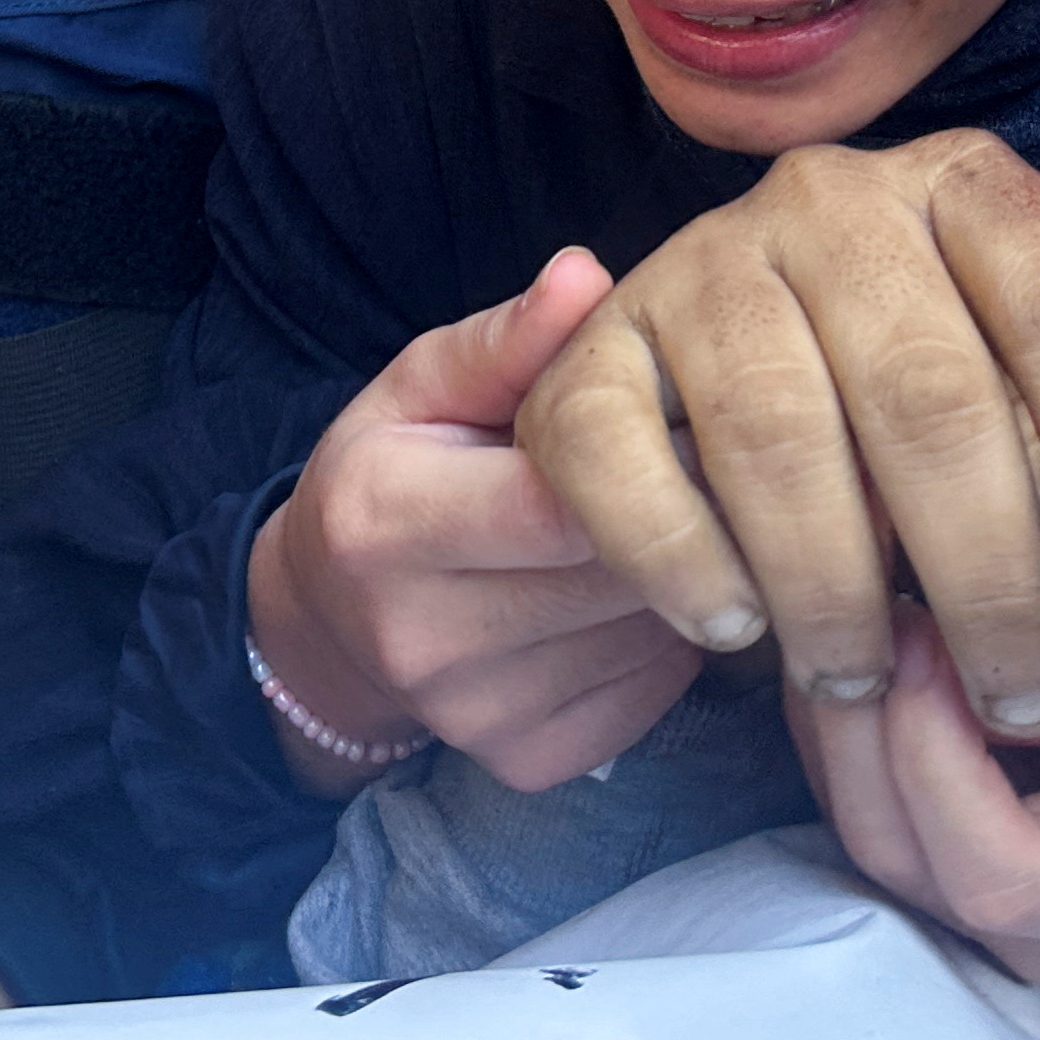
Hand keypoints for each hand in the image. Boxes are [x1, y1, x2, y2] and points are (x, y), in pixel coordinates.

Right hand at [248, 250, 701, 798]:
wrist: (327, 626)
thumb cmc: (389, 476)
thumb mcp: (419, 387)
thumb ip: (505, 337)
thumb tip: (589, 274)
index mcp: (385, 522)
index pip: (560, 500)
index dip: (653, 454)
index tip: (698, 414)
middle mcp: (423, 635)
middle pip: (620, 571)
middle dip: (687, 512)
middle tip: (711, 460)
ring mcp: (478, 715)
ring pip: (655, 633)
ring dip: (690, 575)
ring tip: (673, 523)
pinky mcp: (529, 764)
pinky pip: (656, 691)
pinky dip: (670, 637)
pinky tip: (641, 595)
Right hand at [513, 133, 1039, 736]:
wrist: (729, 401)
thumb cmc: (935, 430)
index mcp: (972, 191)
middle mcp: (829, 200)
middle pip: (923, 388)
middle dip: (989, 569)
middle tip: (1029, 697)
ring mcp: (693, 265)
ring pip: (770, 426)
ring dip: (834, 580)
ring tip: (876, 684)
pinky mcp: (588, 354)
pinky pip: (617, 453)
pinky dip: (678, 552)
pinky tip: (736, 632)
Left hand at [795, 602, 1039, 982]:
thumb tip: (951, 659)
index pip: (1000, 878)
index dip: (937, 761)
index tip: (927, 638)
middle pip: (901, 856)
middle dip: (873, 723)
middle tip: (883, 605)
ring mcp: (965, 910)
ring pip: (855, 825)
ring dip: (842, 714)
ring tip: (873, 610)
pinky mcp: (912, 860)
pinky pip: (837, 799)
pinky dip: (832, 719)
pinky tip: (861, 644)